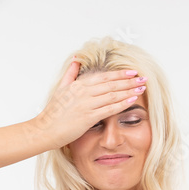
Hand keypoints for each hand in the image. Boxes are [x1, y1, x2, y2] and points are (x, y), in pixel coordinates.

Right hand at [29, 58, 146, 150]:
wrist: (45, 130)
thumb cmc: (53, 112)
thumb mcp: (61, 88)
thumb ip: (70, 74)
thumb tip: (76, 60)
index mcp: (78, 85)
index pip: (104, 77)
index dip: (119, 74)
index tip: (132, 71)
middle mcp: (83, 93)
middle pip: (111, 84)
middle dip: (129, 80)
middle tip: (143, 78)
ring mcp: (86, 105)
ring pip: (112, 95)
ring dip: (128, 91)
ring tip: (141, 88)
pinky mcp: (87, 118)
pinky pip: (108, 109)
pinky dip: (121, 104)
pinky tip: (131, 100)